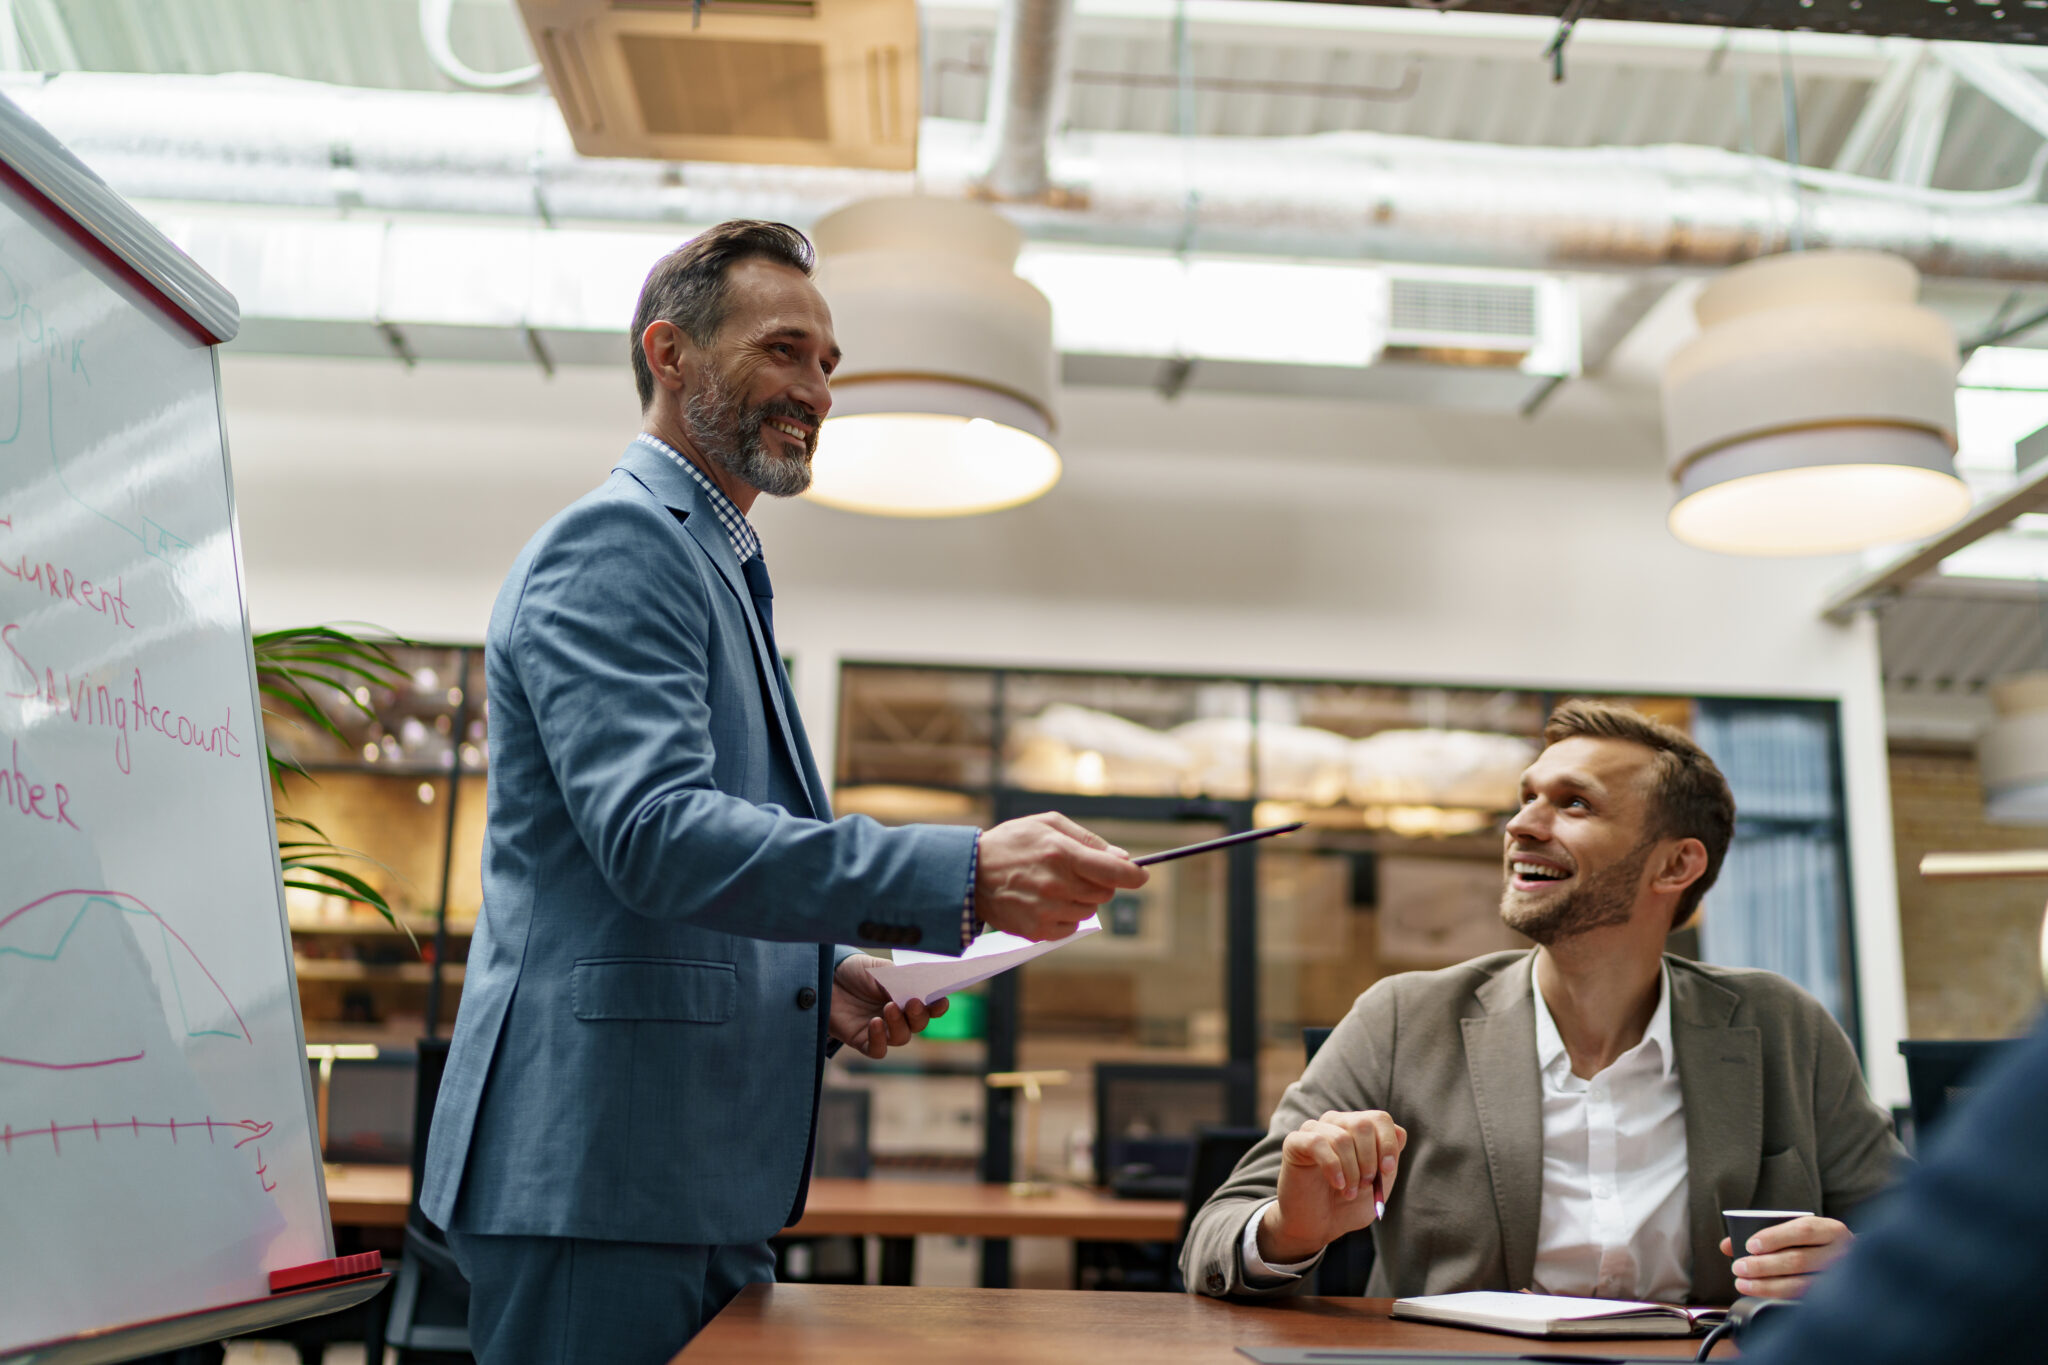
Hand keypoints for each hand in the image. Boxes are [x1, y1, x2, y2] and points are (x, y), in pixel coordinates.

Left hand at [829, 954, 947, 1059]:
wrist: (824, 977)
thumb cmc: (854, 971)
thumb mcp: (878, 969)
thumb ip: (897, 979)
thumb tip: (916, 989)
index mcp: (905, 995)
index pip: (928, 1006)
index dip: (937, 1006)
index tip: (941, 1001)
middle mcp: (896, 1015)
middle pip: (918, 1024)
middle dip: (919, 1015)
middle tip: (912, 1002)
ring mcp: (880, 1029)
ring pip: (901, 1038)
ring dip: (899, 1025)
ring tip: (889, 1008)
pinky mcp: (862, 1040)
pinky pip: (878, 1049)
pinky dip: (880, 1039)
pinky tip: (875, 1023)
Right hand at [973, 811, 1147, 941]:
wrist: (969, 873)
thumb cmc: (1013, 843)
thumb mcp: (1048, 824)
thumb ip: (1088, 840)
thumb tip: (1122, 859)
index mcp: (1062, 854)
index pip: (1114, 872)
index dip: (1134, 875)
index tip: (1141, 876)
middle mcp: (1057, 885)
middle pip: (1105, 892)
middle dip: (1100, 882)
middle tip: (1077, 871)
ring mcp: (1048, 911)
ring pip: (1089, 910)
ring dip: (1081, 898)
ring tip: (1053, 884)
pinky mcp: (1038, 930)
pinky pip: (1071, 927)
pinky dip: (1066, 915)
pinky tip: (1045, 901)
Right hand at [1257, 1110, 1406, 1265]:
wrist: (1316, 1226)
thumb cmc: (1347, 1204)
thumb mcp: (1378, 1185)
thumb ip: (1390, 1160)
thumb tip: (1399, 1132)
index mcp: (1358, 1131)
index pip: (1380, 1119)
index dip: (1388, 1143)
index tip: (1387, 1170)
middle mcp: (1337, 1124)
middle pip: (1363, 1124)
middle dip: (1369, 1159)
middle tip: (1366, 1184)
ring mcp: (1314, 1131)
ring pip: (1342, 1138)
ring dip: (1351, 1171)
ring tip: (1349, 1192)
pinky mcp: (1295, 1143)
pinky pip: (1317, 1142)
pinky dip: (1333, 1166)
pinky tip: (1337, 1184)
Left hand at [1720, 1215, 1853, 1298]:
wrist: (1853, 1263)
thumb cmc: (1814, 1244)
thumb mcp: (1796, 1231)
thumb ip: (1764, 1234)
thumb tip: (1726, 1245)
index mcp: (1831, 1230)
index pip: (1803, 1230)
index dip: (1775, 1237)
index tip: (1750, 1245)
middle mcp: (1841, 1254)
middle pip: (1799, 1260)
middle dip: (1764, 1265)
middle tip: (1739, 1268)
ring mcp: (1841, 1279)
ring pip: (1802, 1284)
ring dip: (1768, 1285)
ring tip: (1744, 1284)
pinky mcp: (1836, 1299)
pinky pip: (1806, 1301)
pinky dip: (1780, 1298)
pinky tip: (1763, 1296)